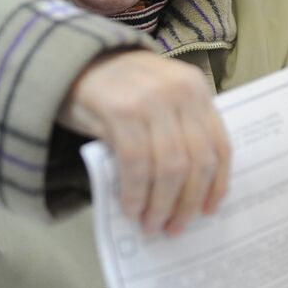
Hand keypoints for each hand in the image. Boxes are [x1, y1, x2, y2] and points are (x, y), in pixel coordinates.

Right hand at [58, 50, 229, 234]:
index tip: (208, 211)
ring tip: (150, 224)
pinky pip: (137, 164)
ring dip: (161, 204)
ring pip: (170, 167)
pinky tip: (131, 208)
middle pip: (196, 161)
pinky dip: (136, 193)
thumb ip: (177, 130)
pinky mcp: (121, 110)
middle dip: (187, 202)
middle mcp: (179, 91)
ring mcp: (151, 99)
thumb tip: (187, 190)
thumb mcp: (158, 100)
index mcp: (196, 88)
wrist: (68, 60)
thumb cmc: (115, 89)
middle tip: (174, 228)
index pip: (219, 144)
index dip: (216, 184)